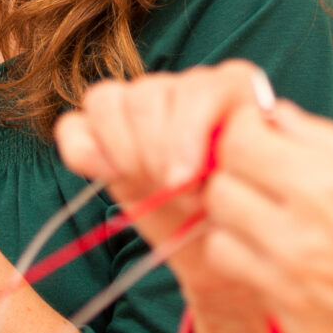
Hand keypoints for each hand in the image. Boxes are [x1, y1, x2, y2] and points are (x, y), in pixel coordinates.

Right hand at [56, 62, 280, 332]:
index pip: (198, 87)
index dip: (187, 133)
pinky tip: (110, 177)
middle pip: (148, 94)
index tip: (188, 180)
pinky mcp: (102, 138)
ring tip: (151, 186)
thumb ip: (241, 163)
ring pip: (107, 101)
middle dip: (156, 150)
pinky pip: (75, 127)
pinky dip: (84, 152)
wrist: (226, 244)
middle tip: (177, 192)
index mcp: (233, 89)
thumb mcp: (258, 189)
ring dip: (125, 152)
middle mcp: (183, 88)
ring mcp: (141, 108)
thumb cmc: (248, 214)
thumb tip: (203, 159)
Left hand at [203, 104, 332, 332]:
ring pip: (220, 243)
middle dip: (236, 174)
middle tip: (266, 173)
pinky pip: (255, 284)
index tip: (259, 133)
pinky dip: (267, 268)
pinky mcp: (298, 326)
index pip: (236, 145)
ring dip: (239, 225)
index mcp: (328, 188)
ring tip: (280, 218)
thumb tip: (277, 116)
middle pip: (217, 192)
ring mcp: (295, 291)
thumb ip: (323, 140)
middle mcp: (301, 241)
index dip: (243, 132)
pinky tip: (309, 261)